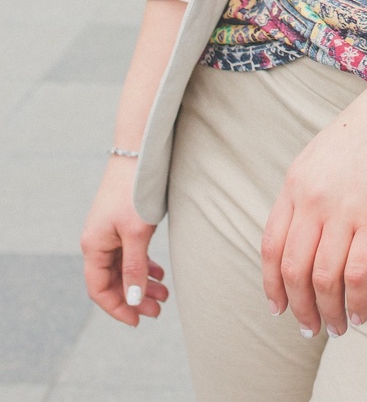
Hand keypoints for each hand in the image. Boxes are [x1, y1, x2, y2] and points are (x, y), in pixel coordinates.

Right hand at [81, 159, 169, 326]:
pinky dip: (143, 265)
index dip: (117, 308)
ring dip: (141, 282)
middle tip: (159, 310)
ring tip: (165, 294)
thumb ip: (134, 268)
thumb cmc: (135, 192)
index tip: (138, 320)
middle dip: (134, 298)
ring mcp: (109, 232)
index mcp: (94, 246)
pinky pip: (129, 253)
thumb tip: (133, 300)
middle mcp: (97, 241)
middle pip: (112, 280)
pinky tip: (159, 273)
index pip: (99, 289)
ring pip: (123, 267)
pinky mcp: (121, 223)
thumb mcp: (137, 234)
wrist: (138, 153)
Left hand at [261, 75, 366, 337]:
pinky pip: (358, 275)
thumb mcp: (323, 156)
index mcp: (296, 183)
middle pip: (293, 270)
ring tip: (338, 328)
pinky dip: (356, 303)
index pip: (271, 246)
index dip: (272, 285)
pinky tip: (362, 314)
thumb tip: (304, 237)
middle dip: (300, 308)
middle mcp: (313, 199)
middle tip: (310, 328)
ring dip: (329, 312)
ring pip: (324, 279)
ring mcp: (344, 209)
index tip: (280, 308)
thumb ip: (309, 193)